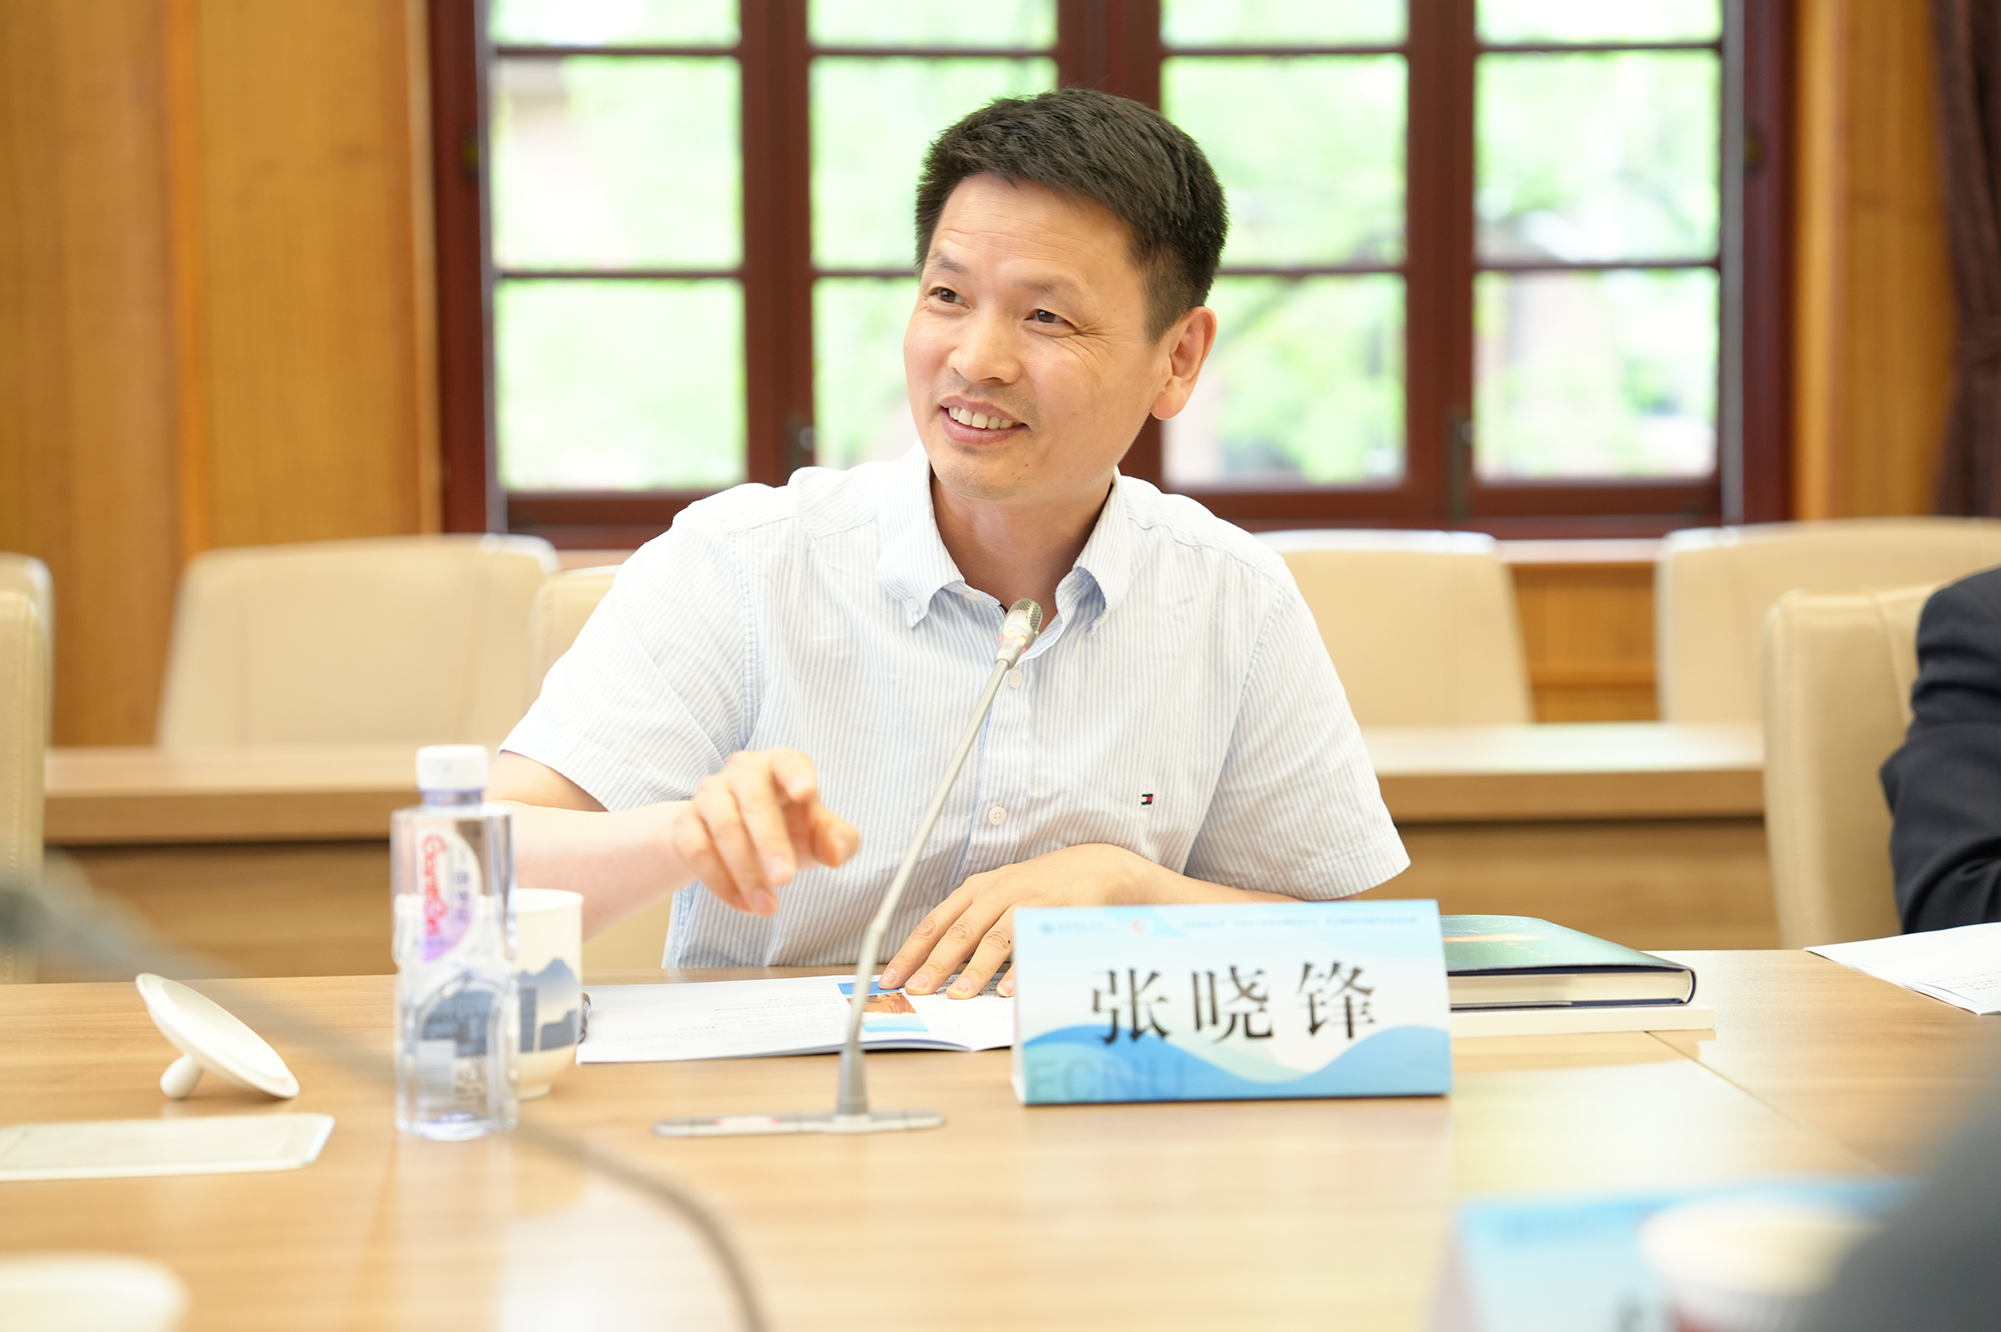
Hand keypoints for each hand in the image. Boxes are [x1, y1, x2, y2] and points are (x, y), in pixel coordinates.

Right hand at [670, 748, 858, 916]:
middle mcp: (743, 772)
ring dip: (745, 872)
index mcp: (780, 766)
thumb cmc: (786, 827)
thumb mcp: (818, 834)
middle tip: (785, 879)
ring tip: (766, 906)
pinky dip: (720, 881)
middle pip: (754, 800)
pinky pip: (697, 850)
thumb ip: (839, 840)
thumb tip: (835, 852)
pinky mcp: (686, 823)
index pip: (789, 761)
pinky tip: (742, 903)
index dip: (796, 775)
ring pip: (724, 827)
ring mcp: (710, 794)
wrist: (732, 840)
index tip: (807, 793)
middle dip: (770, 842)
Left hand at [878, 844, 1152, 998]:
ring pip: (995, 938)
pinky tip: (1007, 989)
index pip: (936, 921)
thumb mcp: (998, 895)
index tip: (892, 977)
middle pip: (961, 931)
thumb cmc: (1038, 887)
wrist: (1095, 866)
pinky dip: (1020, 969)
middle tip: (918, 990)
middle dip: (935, 963)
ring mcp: (1028, 902)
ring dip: (975, 969)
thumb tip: (934, 966)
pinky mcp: (1057, 914)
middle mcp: (999, 893)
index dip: (912, 951)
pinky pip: (1033, 945)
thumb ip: (970, 924)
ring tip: (958, 994)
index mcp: (978, 890)